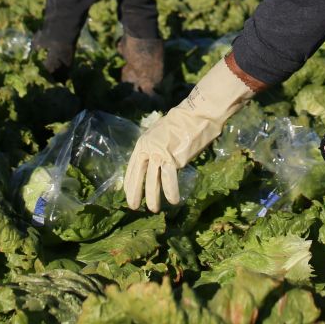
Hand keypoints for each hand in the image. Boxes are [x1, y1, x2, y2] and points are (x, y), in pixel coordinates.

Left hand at [124, 57, 254, 211]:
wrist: (196, 115)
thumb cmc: (182, 123)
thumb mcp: (161, 134)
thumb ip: (155, 147)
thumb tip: (155, 162)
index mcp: (143, 143)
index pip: (132, 167)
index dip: (130, 182)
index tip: (128, 194)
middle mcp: (148, 149)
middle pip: (138, 175)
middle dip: (135, 193)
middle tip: (134, 207)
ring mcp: (160, 154)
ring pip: (152, 181)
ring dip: (152, 197)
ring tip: (154, 209)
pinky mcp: (173, 158)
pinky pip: (169, 179)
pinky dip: (171, 192)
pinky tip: (173, 201)